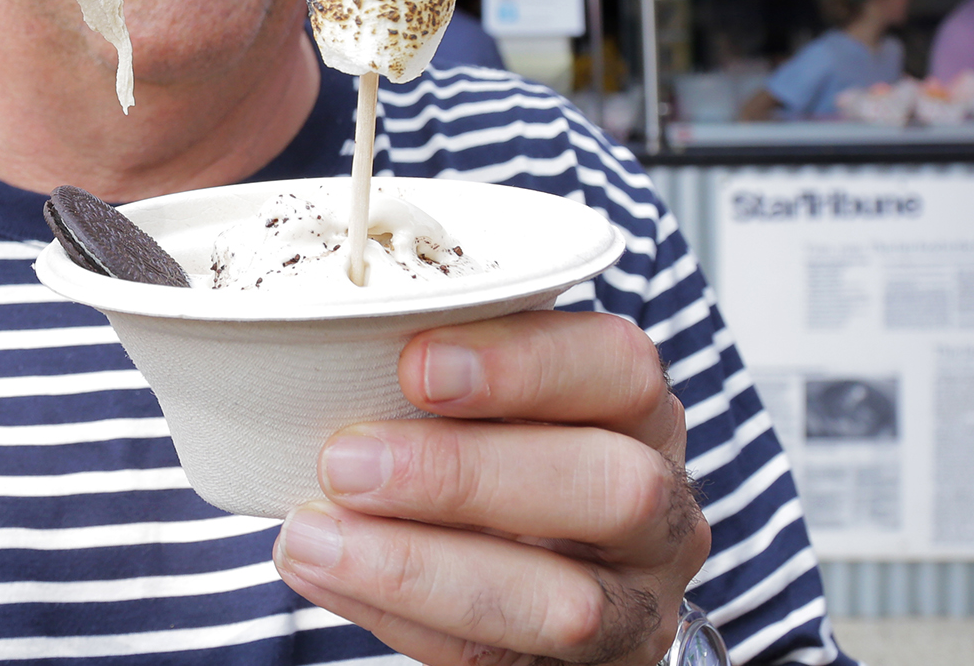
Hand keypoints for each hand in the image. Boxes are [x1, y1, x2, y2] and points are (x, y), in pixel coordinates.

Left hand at [272, 312, 706, 665]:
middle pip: (610, 487)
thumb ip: (443, 370)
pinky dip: (399, 616)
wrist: (538, 573)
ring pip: (563, 603)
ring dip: (418, 566)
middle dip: (465, 474)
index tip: (414, 363)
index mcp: (640, 412)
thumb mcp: (493, 396)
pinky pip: (498, 659)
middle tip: (345, 461)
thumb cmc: (500, 451)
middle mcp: (660, 509)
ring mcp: (635, 606)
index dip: (522, 363)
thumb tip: (328, 339)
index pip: (619, 367)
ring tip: (312, 534)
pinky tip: (326, 577)